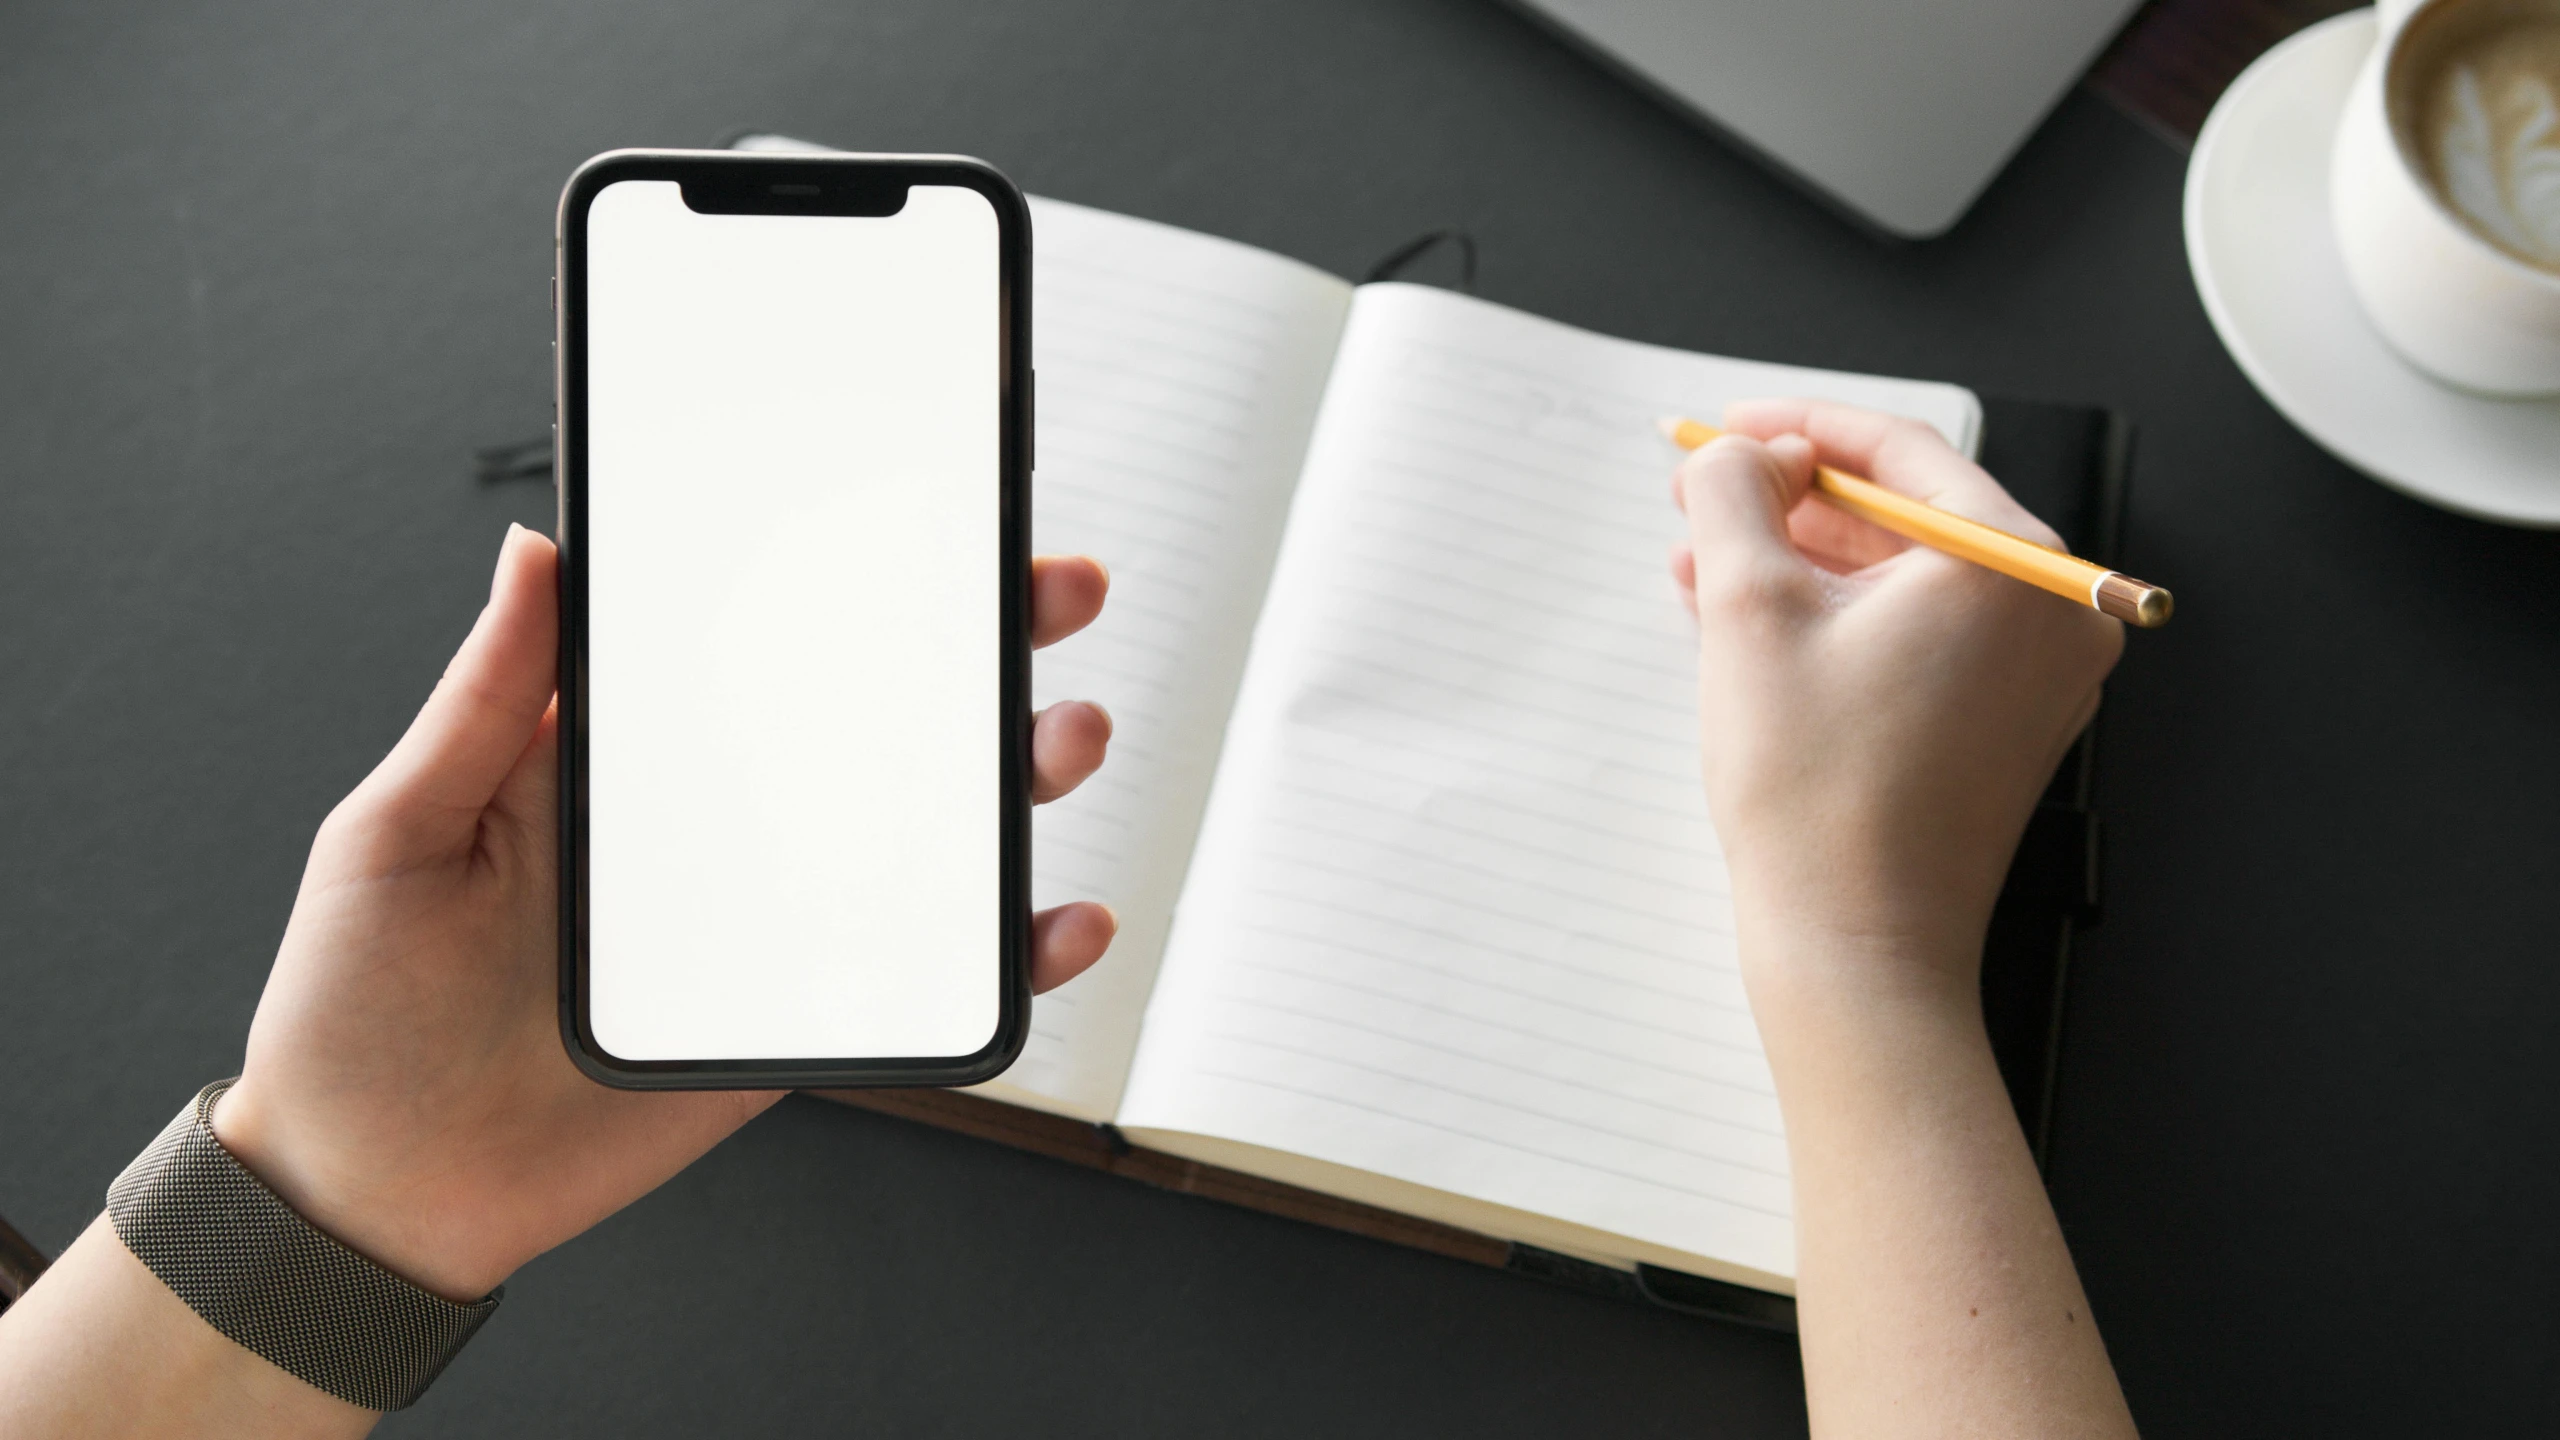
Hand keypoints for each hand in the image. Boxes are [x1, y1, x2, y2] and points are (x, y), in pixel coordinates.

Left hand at [211, 527, 1117, 1300]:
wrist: (377, 1195)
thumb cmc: (355, 1010)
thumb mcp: (394, 831)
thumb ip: (479, 703)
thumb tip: (535, 555)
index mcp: (623, 757)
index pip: (762, 637)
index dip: (855, 572)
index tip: (936, 513)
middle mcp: (714, 825)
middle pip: (876, 719)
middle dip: (983, 648)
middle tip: (1052, 596)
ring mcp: (768, 921)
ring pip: (924, 838)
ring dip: (1017, 781)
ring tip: (1063, 739)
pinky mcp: (796, 1021)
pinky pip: (923, 978)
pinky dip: (1009, 954)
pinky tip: (1061, 922)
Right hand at [1670, 400, 2138, 1439]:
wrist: (1854, 947)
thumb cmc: (1815, 793)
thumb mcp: (1748, 607)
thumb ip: (1734, 495)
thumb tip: (1740, 454)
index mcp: (2017, 566)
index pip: (1902, 450)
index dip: (1797, 427)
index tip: (1726, 429)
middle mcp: (2051, 611)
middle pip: (1907, 511)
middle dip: (1790, 499)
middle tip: (1703, 492)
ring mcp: (2035, 675)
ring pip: (1902, 578)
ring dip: (1801, 558)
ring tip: (1701, 558)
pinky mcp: (2002, 727)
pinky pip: (1915, 636)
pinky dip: (1837, 617)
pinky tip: (1746, 615)